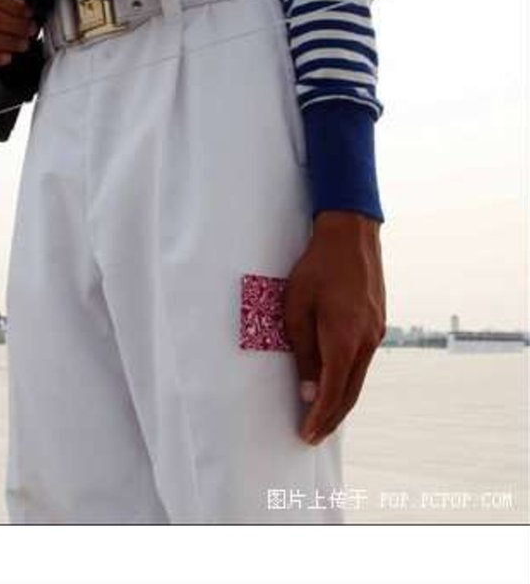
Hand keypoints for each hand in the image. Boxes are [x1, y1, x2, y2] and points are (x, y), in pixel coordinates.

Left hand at [284, 211, 385, 445]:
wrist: (351, 235)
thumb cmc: (316, 269)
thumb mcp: (296, 309)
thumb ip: (303, 352)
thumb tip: (308, 392)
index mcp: (344, 340)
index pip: (332, 393)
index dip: (319, 417)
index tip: (306, 435)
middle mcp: (366, 342)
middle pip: (349, 393)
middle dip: (330, 418)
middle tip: (312, 436)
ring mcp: (376, 333)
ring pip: (358, 379)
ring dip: (340, 401)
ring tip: (322, 418)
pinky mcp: (377, 324)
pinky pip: (362, 362)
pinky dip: (348, 380)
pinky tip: (336, 384)